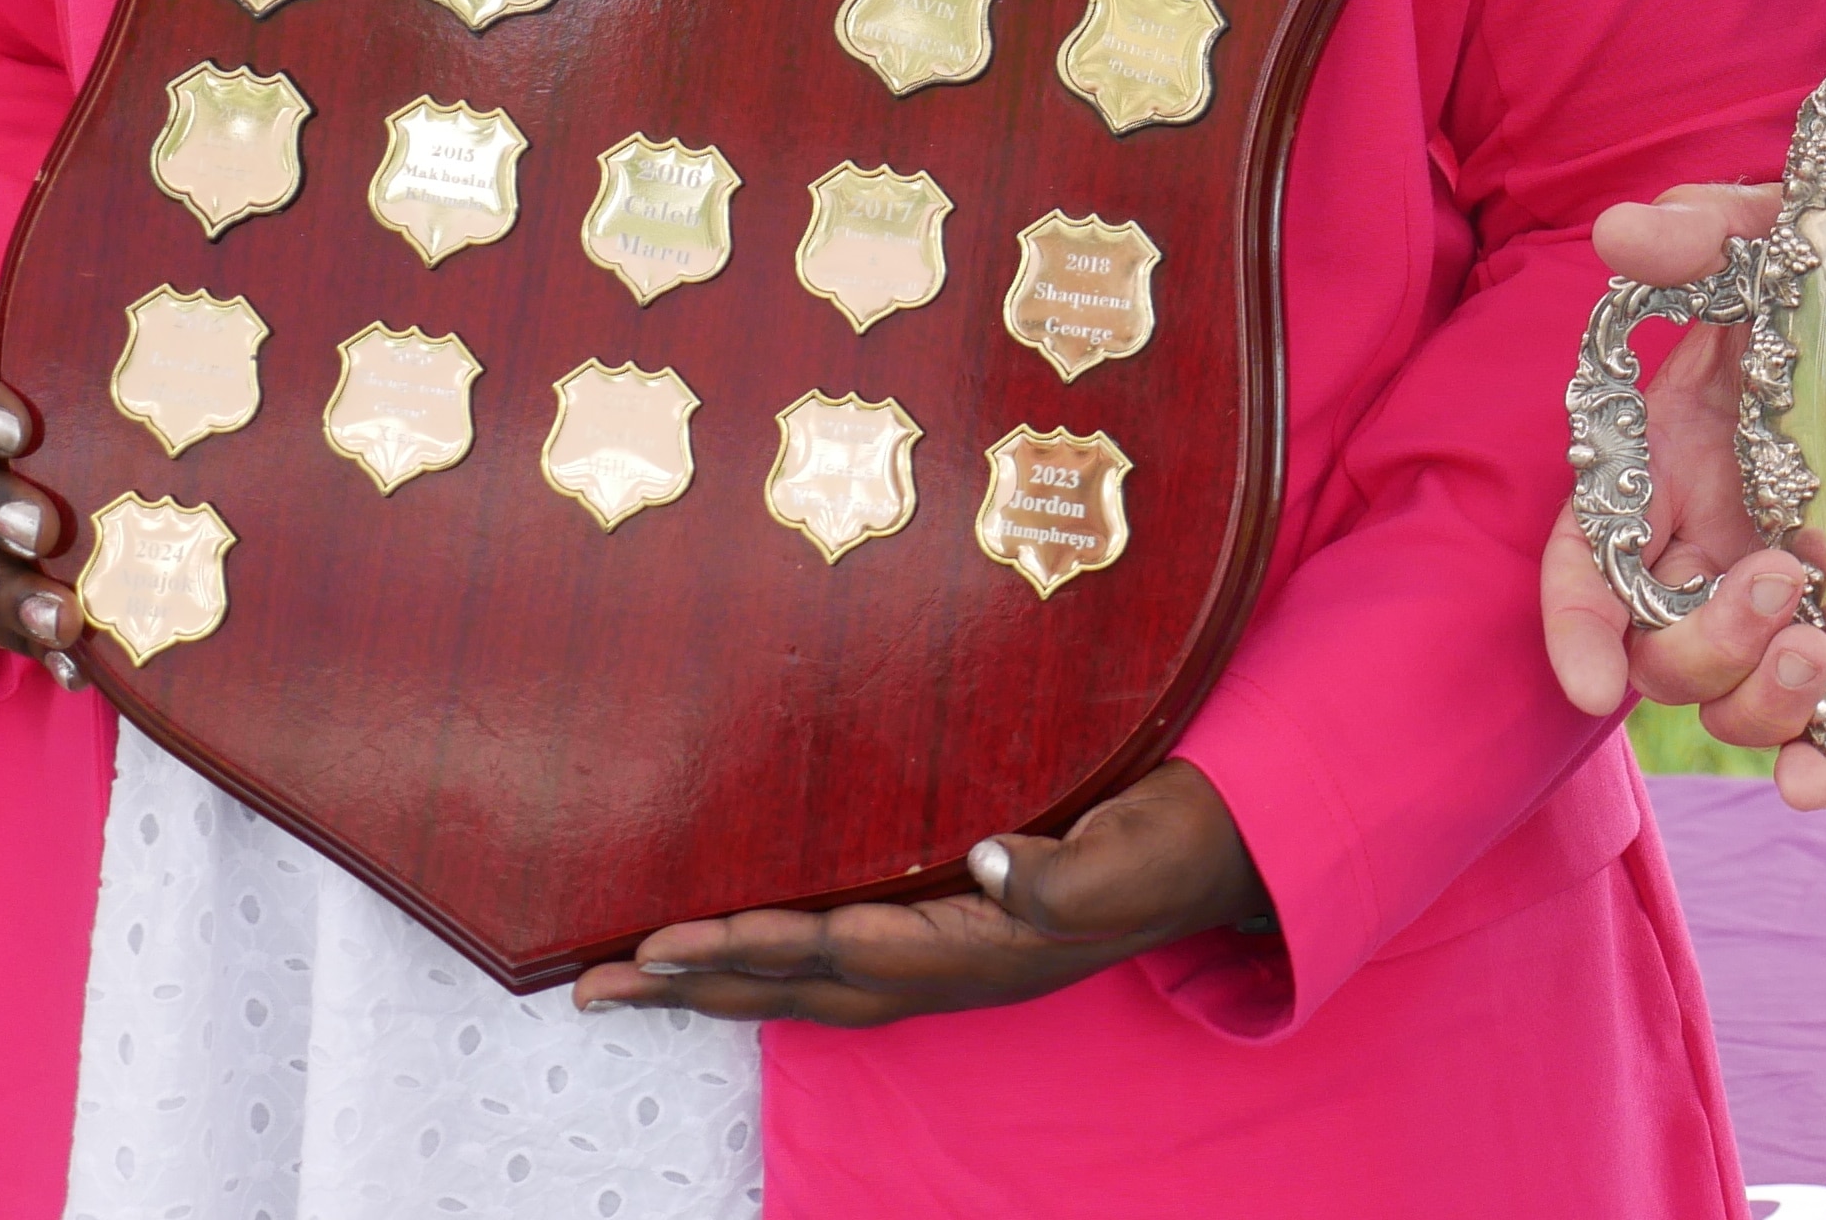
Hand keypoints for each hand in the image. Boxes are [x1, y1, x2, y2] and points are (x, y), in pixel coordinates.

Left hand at [576, 757, 1260, 1022]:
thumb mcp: (1143, 848)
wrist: (1230, 855)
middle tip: (595, 984)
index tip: (674, 940)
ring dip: (716, 987)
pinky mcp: (956, 943)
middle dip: (699, 985)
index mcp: (995, 945)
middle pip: (804, 987)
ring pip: (809, 986)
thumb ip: (1068, 870)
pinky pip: (837, 967)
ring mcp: (955, 965)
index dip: (761, 945)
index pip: (852, 948)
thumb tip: (992, 862)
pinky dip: (769, 969)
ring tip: (626, 983)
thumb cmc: (1184, 838)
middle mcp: (959, 970)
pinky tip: (730, 961)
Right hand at [1537, 183, 1825, 809]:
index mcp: (1658, 470)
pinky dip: (1822, 762)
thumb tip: (1629, 233)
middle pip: (1662, 652)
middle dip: (1707, 643)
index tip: (1595, 680)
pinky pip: (1821, 719)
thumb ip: (1698, 237)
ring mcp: (1773, 595)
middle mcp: (1703, 547)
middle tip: (1782, 577)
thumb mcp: (1763, 241)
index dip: (1577, 628)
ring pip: (1732, 699)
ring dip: (1764, 701)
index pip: (1584, 564)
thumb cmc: (1814, 273)